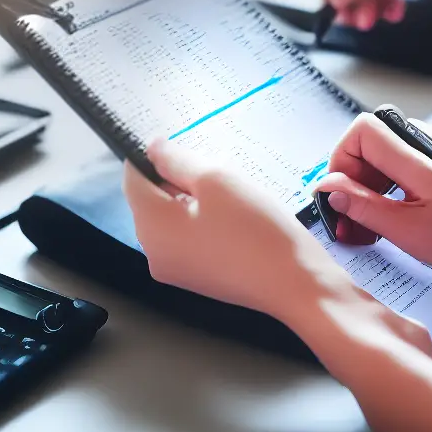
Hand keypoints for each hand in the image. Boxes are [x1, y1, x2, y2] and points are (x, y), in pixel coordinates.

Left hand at [126, 139, 431, 431]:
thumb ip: (178, 159)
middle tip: (224, 176)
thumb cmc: (260, 231)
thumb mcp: (219, 180)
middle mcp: (154, 253)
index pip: (134, 178)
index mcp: (151, 227)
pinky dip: (210, 223)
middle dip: (183, 180)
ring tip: (238, 200)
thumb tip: (152, 148)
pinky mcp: (201, 279)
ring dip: (199, 201)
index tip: (187, 146)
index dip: (155, 154)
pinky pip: (193, 239)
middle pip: (154, 200)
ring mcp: (177, 270)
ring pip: (176, 218)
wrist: (298, 285)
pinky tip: (241, 222)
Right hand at [314, 114, 431, 303]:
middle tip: (346, 217)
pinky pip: (405, 164)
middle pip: (374, 142)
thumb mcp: (408, 231)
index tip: (338, 193)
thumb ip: (363, 205)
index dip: (343, 159)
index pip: (365, 130)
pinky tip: (384, 216)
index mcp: (429, 154)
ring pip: (387, 154)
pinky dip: (387, 188)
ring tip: (361, 224)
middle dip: (353, 179)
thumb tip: (329, 188)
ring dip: (368, 186)